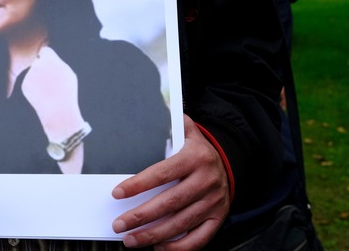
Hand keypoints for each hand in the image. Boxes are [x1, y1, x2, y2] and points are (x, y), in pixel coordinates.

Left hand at [21, 46, 84, 140]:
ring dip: (38, 78)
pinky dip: (34, 87)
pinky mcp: (24, 85)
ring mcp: (29, 75)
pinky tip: (42, 94)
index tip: (49, 62)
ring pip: (33, 72)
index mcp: (50, 60)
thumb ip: (57, 62)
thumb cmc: (66, 92)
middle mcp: (37, 65)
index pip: (45, 51)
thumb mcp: (68, 73)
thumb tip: (48, 55)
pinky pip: (29, 82)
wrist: (58, 111)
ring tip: (48, 89)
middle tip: (48, 78)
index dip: (47, 57)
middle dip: (41, 67)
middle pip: (37, 61)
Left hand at [111, 115, 229, 249]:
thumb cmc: (197, 150)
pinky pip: (199, 238)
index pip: (162, 173)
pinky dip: (178, 247)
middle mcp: (206, 181)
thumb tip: (152, 112)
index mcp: (195, 158)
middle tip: (118, 225)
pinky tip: (158, 248)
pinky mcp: (218, 218)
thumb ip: (171, 125)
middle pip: (170, 203)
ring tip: (130, 240)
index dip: (139, 184)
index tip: (117, 193)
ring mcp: (214, 202)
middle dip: (141, 216)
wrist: (231, 163)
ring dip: (153, 235)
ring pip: (181, 223)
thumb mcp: (188, 132)